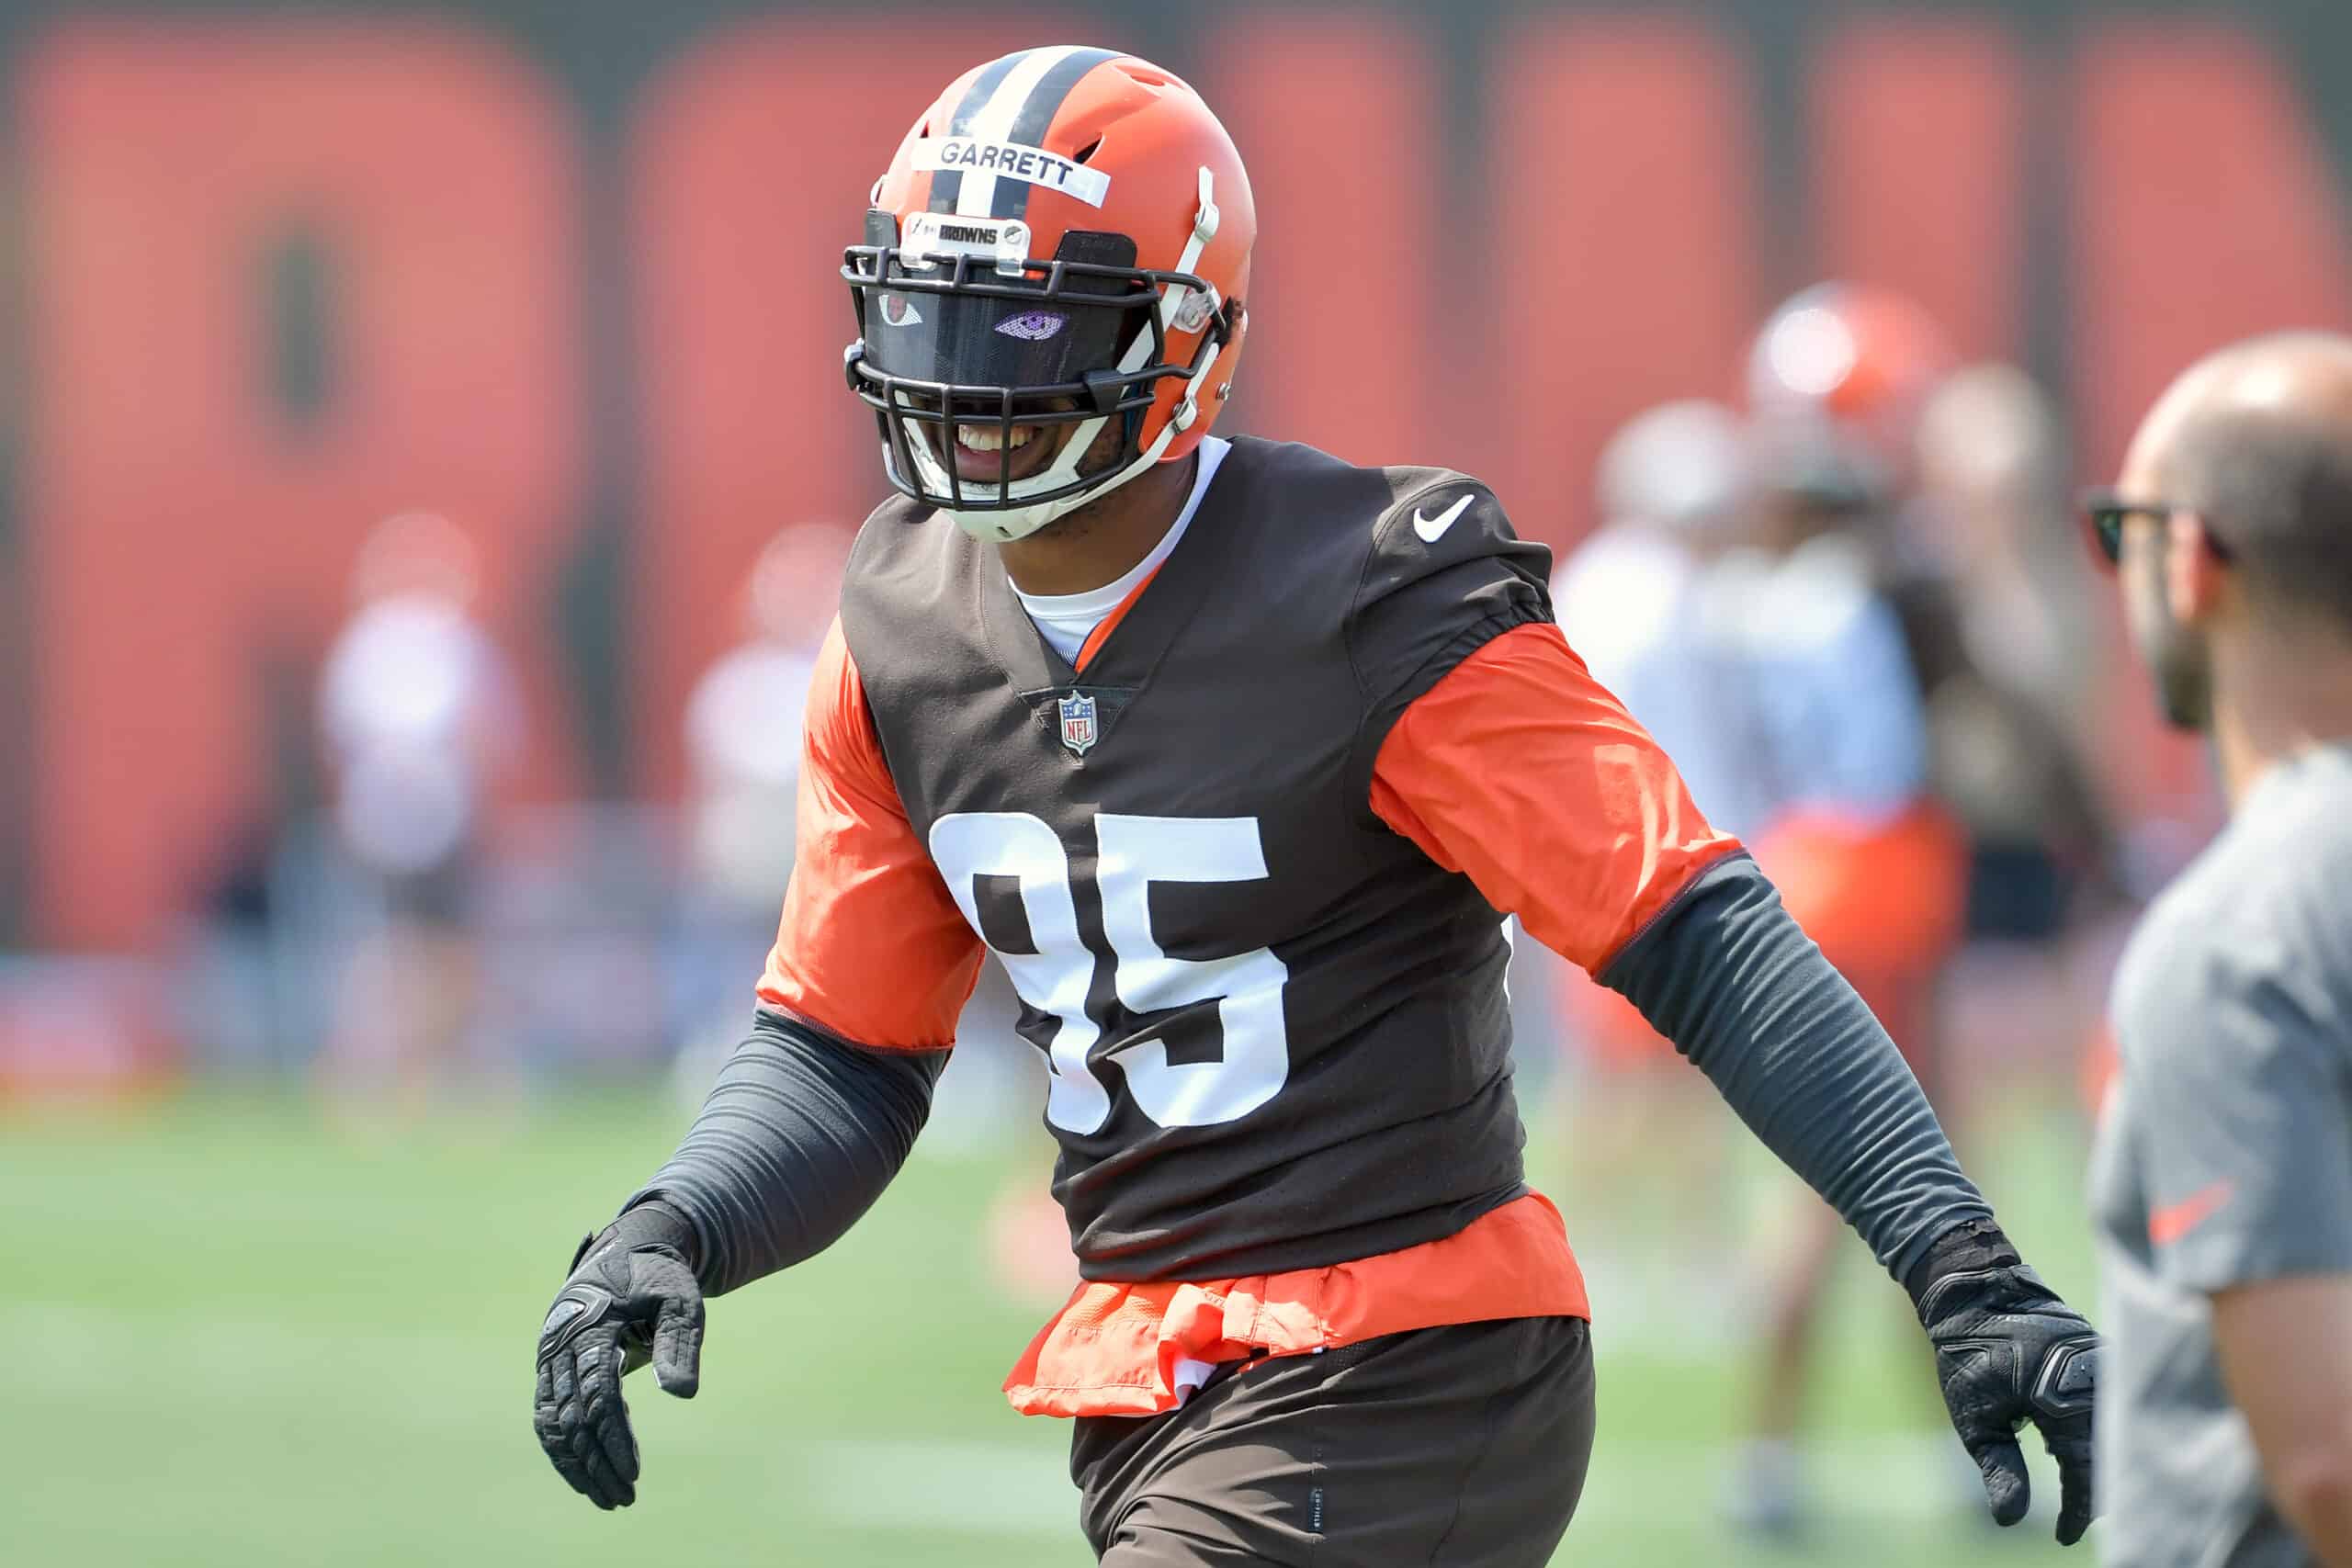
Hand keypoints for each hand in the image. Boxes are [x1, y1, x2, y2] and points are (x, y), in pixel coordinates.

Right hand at [533, 1203, 704, 1508]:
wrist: (626, 1252)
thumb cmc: (659, 1279)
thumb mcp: (681, 1300)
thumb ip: (682, 1343)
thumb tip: (683, 1396)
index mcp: (591, 1325)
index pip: (597, 1393)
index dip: (613, 1436)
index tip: (633, 1471)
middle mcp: (561, 1344)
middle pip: (572, 1417)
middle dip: (597, 1462)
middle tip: (625, 1498)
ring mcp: (549, 1356)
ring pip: (553, 1423)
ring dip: (576, 1464)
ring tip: (608, 1498)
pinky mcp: (548, 1367)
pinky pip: (547, 1416)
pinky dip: (561, 1449)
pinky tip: (585, 1475)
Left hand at [1910, 1225, 2099, 1544]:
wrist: (1975, 1288)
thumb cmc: (1968, 1352)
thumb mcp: (1975, 1415)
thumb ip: (1999, 1468)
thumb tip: (2010, 1521)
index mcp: (2062, 1400)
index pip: (2086, 1471)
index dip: (2078, 1511)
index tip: (2064, 1536)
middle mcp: (2094, 1382)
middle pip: (2114, 1455)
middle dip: (2103, 1491)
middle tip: (2080, 1516)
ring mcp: (2104, 1365)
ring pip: (2120, 1431)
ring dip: (2109, 1462)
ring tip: (2088, 1491)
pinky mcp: (2104, 1355)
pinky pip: (2117, 1404)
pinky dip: (2108, 1433)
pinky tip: (2091, 1451)